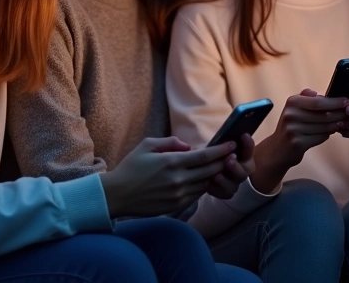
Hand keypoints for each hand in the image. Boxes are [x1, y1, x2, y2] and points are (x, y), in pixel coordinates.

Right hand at [100, 137, 234, 216]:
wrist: (116, 195)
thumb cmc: (131, 168)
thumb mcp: (147, 145)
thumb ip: (170, 142)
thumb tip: (188, 146)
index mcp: (171, 162)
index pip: (205, 156)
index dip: (221, 150)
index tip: (232, 144)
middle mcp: (178, 179)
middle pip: (210, 170)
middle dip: (223, 162)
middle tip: (231, 155)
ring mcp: (178, 194)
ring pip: (205, 184)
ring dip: (213, 175)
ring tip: (219, 167)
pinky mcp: (176, 206)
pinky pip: (196, 195)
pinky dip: (202, 186)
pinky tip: (202, 180)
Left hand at [205, 133, 256, 199]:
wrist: (209, 171)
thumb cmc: (215, 154)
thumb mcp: (219, 145)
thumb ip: (223, 140)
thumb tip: (229, 131)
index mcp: (244, 157)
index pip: (249, 150)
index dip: (248, 144)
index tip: (243, 135)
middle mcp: (241, 171)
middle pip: (244, 172)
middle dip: (236, 166)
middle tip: (229, 159)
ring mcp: (234, 184)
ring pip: (234, 185)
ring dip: (226, 180)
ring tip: (217, 175)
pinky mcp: (225, 193)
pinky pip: (223, 194)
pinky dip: (216, 189)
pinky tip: (208, 183)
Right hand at [251, 89, 348, 192]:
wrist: (277, 149)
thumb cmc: (291, 125)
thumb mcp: (294, 108)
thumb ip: (305, 97)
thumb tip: (317, 93)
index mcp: (292, 102)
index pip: (318, 101)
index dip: (335, 102)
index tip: (347, 101)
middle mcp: (291, 115)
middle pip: (323, 115)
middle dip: (339, 114)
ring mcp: (293, 130)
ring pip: (324, 127)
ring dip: (335, 125)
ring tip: (341, 123)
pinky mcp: (297, 143)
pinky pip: (320, 137)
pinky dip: (327, 135)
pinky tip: (329, 132)